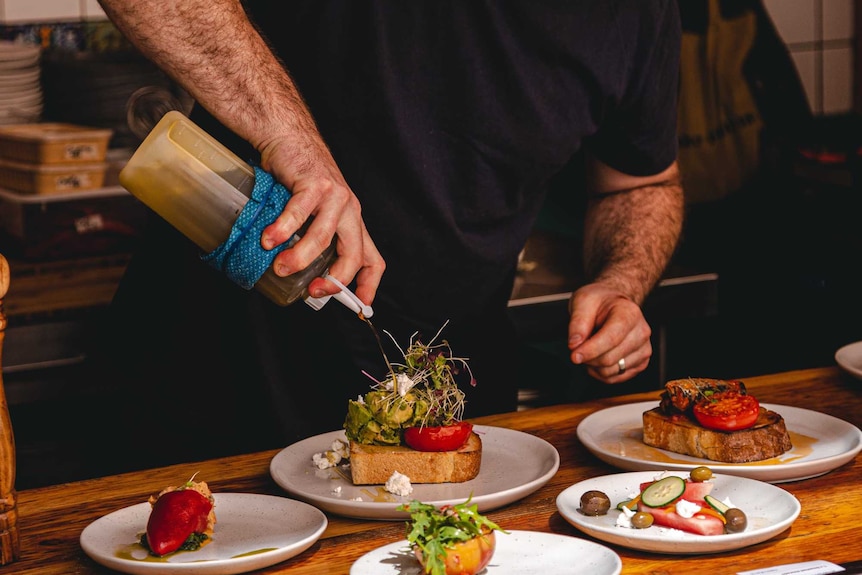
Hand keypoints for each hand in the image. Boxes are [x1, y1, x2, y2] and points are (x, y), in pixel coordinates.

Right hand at [257, 133, 384, 305]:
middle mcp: (351, 211)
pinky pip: (300, 212)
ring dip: (300, 257)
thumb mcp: (315, 213)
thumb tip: (296, 276)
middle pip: (354, 255)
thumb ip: (312, 239)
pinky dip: (284, 229)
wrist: (288, 137)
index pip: (373, 260)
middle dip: (334, 280)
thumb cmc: (298, 179)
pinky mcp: (316, 183)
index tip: (358, 307)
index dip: (369, 286)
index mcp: (353, 223)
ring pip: (323, 237)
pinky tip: (269, 240)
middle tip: (311, 291)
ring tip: (279, 267)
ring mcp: (336, 196)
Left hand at [566, 283, 651, 382]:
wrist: (613, 304)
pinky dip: (600, 373)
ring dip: (593, 366)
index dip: (590, 350)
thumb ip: (577, 322)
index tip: (574, 355)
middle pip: (609, 359)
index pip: (611, 339)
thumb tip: (575, 344)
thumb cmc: (599, 301)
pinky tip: (597, 358)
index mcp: (629, 313)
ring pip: (611, 371)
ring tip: (589, 349)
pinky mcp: (640, 363)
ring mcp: (643, 349)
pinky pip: (615, 378)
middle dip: (588, 358)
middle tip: (579, 346)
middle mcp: (641, 332)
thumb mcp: (583, 301)